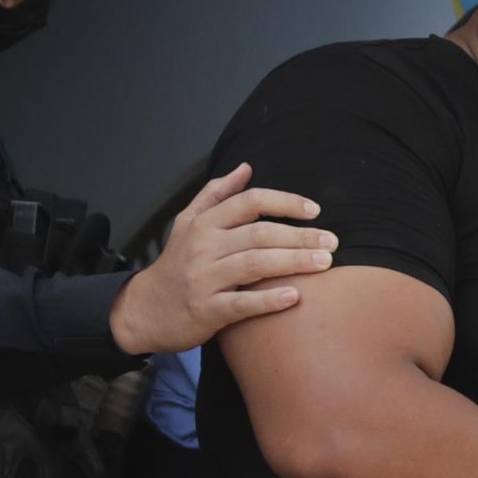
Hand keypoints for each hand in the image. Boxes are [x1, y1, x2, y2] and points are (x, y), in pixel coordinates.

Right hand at [109, 162, 332, 354]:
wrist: (145, 309)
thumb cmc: (176, 263)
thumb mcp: (187, 222)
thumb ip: (216, 193)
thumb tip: (246, 167)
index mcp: (204, 223)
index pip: (249, 202)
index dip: (285, 202)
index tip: (314, 210)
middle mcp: (204, 246)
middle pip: (259, 234)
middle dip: (300, 236)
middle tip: (332, 242)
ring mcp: (204, 279)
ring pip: (255, 265)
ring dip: (293, 262)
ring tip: (324, 263)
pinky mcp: (206, 310)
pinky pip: (241, 304)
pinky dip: (268, 300)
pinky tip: (294, 296)